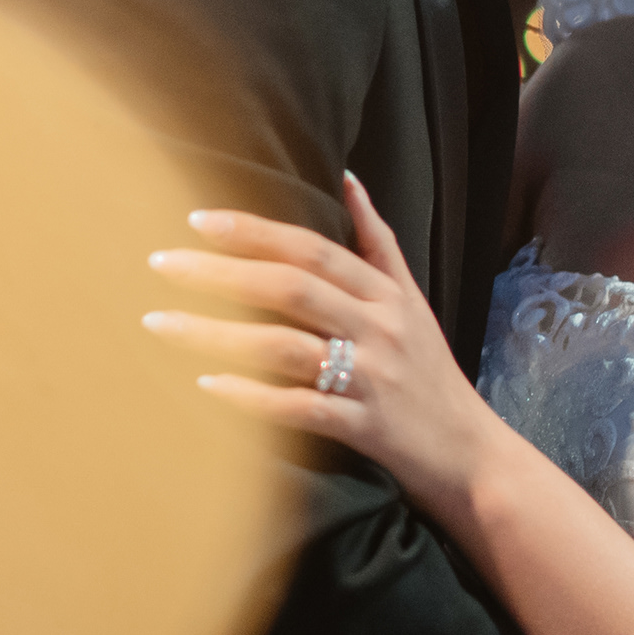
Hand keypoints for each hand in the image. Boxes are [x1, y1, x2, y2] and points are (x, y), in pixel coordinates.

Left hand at [146, 176, 510, 512]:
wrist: (472, 456)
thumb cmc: (430, 374)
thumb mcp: (412, 301)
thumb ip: (377, 242)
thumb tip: (348, 178)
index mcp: (384, 295)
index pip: (312, 250)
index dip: (255, 231)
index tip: (197, 220)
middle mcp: (378, 329)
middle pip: (291, 288)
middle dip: (221, 272)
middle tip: (161, 263)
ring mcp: (371, 379)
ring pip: (285, 347)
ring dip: (217, 334)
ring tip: (161, 325)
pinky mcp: (365, 428)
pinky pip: (299, 409)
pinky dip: (251, 397)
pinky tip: (207, 387)